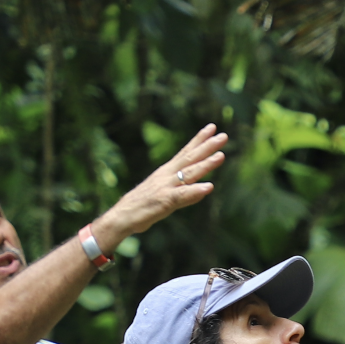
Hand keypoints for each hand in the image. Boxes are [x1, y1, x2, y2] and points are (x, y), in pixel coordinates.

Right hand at [98, 125, 229, 245]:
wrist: (121, 216)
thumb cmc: (142, 206)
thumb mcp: (166, 195)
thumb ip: (185, 192)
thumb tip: (203, 188)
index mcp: (166, 172)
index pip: (185, 152)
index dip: (199, 140)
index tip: (212, 127)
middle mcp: (167, 175)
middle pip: (190, 158)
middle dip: (207, 146)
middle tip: (223, 136)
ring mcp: (165, 187)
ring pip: (189, 173)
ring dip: (205, 164)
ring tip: (221, 155)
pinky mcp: (163, 201)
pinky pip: (182, 195)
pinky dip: (195, 191)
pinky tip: (209, 187)